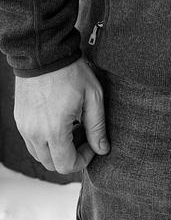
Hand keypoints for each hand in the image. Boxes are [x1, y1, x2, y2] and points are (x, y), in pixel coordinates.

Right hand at [14, 58, 108, 173]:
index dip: (83, 160)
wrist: (44, 54)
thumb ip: (97, 126)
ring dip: (56, 150)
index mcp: (54, 130)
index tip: (92, 145)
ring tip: (72, 126)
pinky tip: (58, 120)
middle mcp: (35, 134)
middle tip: (83, 135)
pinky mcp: (19, 120)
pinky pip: (31, 142)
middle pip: (52, 164)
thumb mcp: (93, 96)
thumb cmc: (71, 72)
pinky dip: (45, 140)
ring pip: (40, 155)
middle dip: (70, 156)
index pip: (66, 165)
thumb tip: (102, 149)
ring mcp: (24, 128)